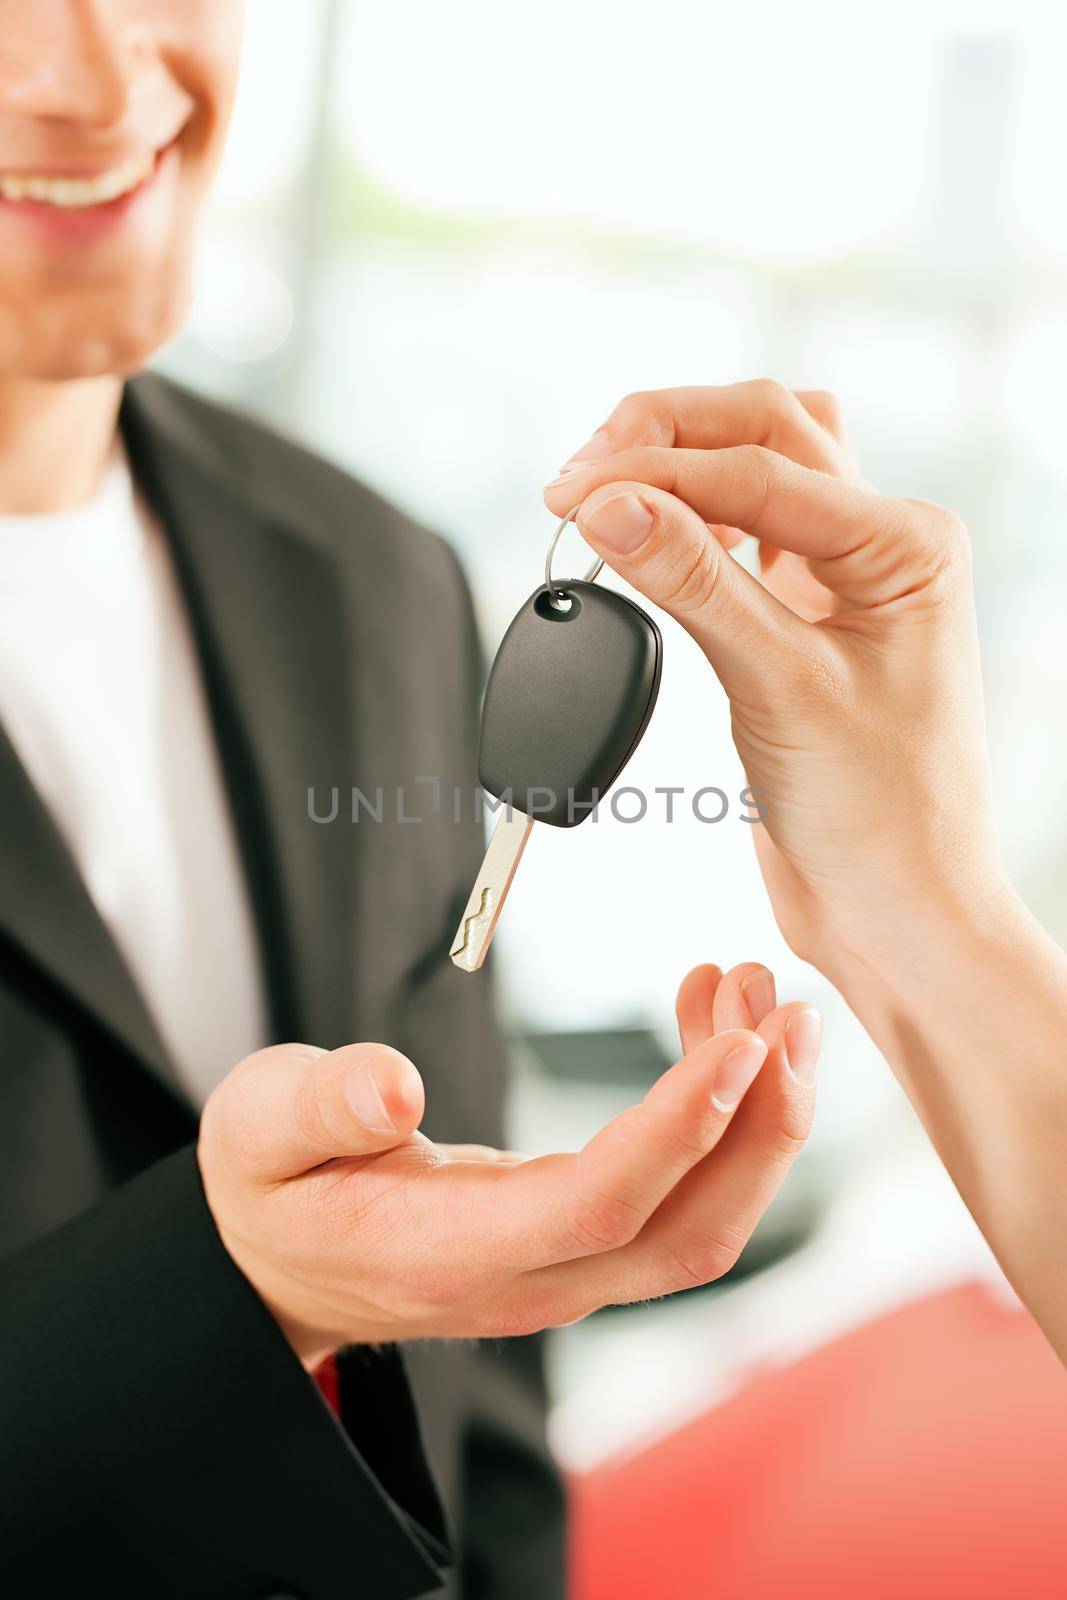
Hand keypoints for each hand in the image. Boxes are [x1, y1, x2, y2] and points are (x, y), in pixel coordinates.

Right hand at [198, 962, 818, 1367]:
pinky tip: (711, 1026)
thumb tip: (393, 1085)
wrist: (285, 1266)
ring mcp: (567, 1271)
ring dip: (756, 1116)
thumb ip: (318, 1105)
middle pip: (688, 1233)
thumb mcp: (257, 1132)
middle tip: (784, 1005)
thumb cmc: (274, 1191)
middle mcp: (530, 1279)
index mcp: (448, 1252)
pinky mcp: (585, 1242)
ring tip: (762, 997)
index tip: (738, 1042)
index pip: (598, 1206)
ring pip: (702, 1221)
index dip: (678, 1131)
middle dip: (759, 1124)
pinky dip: (717, 1115)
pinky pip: (678, 1194)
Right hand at [543, 382, 1011, 981]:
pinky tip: (643, 539)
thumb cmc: (882, 818)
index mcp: (907, 544)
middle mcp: (881, 544)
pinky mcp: (801, 619)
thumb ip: (693, 583)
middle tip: (578, 477)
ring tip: (602, 495)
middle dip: (666, 436)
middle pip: (764, 430)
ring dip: (679, 463)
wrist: (896, 912)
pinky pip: (740, 536)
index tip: (569, 497)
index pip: (760, 469)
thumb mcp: (779, 688)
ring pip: (755, 469)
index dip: (655, 473)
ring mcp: (843, 579)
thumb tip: (611, 503)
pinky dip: (686, 522)